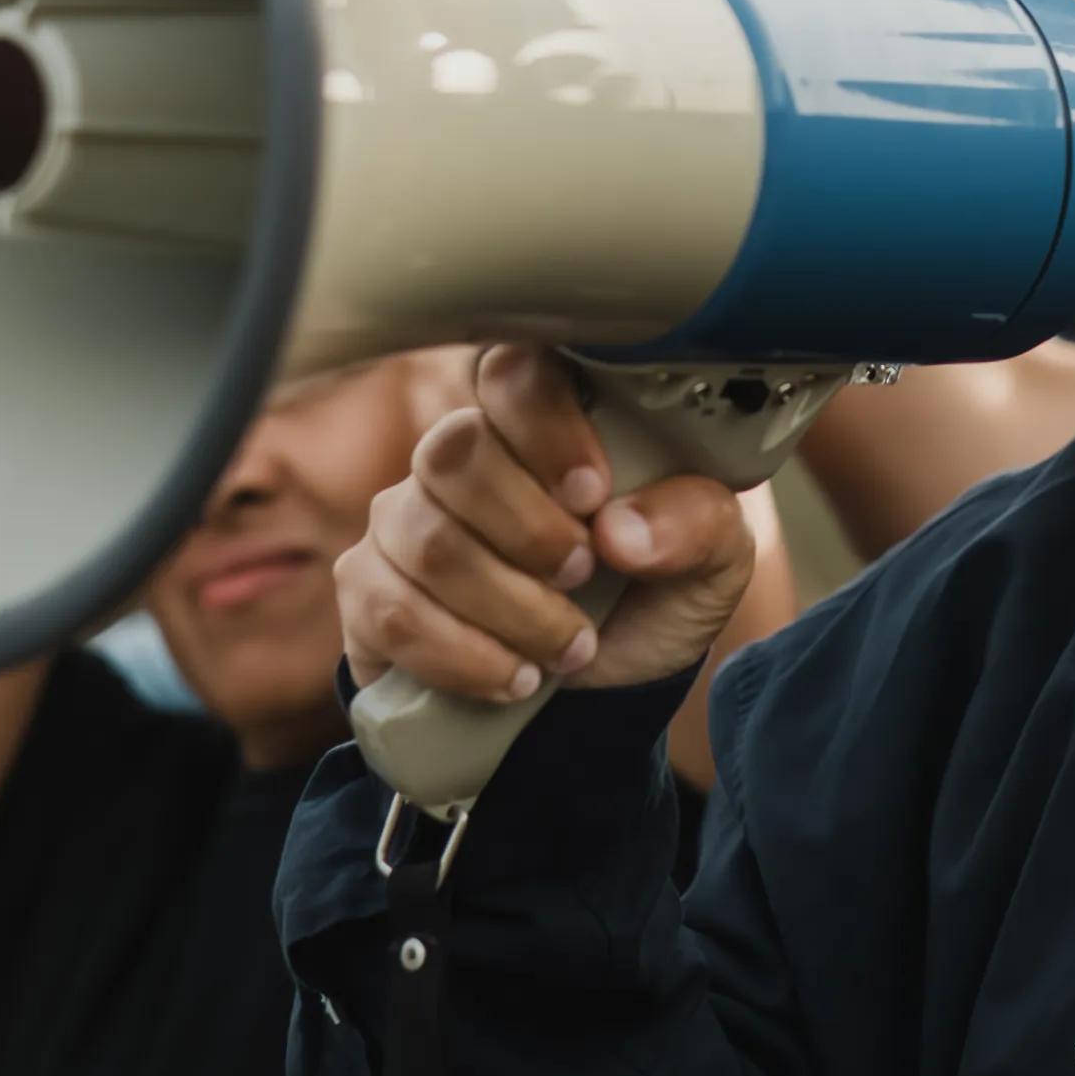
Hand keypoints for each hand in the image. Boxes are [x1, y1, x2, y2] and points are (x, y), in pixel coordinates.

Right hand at [339, 345, 757, 703]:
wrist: (595, 701)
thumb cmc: (646, 601)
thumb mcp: (708, 565)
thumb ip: (696, 525)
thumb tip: (622, 528)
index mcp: (544, 424)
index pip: (513, 373)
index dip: (546, 427)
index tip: (595, 494)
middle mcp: (460, 457)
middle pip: (454, 452)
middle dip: (528, 529)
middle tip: (584, 576)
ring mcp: (401, 520)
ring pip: (427, 541)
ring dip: (511, 609)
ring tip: (570, 649)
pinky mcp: (367, 591)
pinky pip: (392, 611)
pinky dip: (465, 655)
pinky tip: (515, 677)